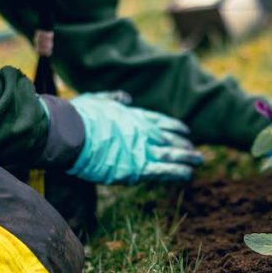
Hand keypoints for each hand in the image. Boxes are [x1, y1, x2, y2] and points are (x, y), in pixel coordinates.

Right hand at [68, 93, 203, 184]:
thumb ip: (114, 98)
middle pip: (168, 138)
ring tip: (200, 160)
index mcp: (133, 117)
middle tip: (194, 149)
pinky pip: (161, 171)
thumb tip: (127, 97)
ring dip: (187, 157)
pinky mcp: (136, 167)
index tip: (185, 130)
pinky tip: (187, 175)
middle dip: (183, 144)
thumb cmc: (78, 116)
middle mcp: (141, 131)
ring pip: (170, 154)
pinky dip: (175, 173)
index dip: (173, 126)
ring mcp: (140, 149)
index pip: (159, 121)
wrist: (71, 131)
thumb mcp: (97, 99)